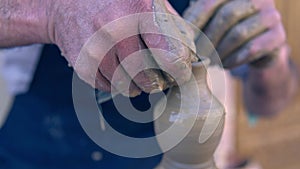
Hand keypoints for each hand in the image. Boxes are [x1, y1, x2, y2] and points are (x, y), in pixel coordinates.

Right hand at [48, 0, 196, 96]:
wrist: (66, 5)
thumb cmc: (112, 3)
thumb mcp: (144, 2)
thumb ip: (168, 25)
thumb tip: (187, 53)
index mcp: (137, 10)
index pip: (166, 53)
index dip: (177, 70)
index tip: (179, 75)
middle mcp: (115, 29)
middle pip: (145, 74)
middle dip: (156, 82)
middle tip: (158, 80)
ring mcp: (96, 47)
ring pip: (125, 84)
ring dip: (136, 87)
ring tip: (138, 79)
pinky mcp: (82, 63)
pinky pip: (106, 86)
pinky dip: (117, 85)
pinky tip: (119, 75)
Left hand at [183, 0, 285, 68]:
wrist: (257, 51)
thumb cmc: (226, 33)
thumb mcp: (211, 21)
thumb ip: (196, 16)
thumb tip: (169, 22)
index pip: (210, 0)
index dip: (194, 20)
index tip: (183, 40)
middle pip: (226, 16)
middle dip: (207, 39)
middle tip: (195, 55)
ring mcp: (271, 16)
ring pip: (238, 34)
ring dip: (219, 51)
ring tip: (209, 61)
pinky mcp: (278, 37)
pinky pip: (251, 49)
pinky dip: (233, 60)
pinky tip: (224, 65)